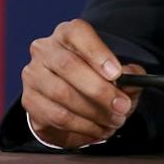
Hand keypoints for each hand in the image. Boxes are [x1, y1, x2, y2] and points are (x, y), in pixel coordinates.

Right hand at [20, 18, 144, 147]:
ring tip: (113, 122)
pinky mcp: (29, 99)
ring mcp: (33, 74)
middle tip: (122, 107)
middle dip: (99, 90)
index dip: (97, 52)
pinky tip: (97, 130)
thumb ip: (129, 76)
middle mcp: (45, 50)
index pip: (77, 33)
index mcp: (67, 34)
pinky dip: (82, 126)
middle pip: (68, 65)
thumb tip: (134, 80)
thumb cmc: (94, 80)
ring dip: (93, 113)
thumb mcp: (117, 75)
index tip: (117, 73)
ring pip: (61, 94)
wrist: (67, 102)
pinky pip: (56, 115)